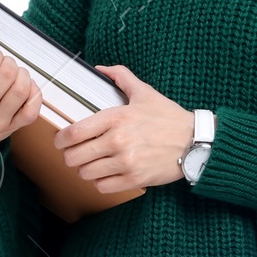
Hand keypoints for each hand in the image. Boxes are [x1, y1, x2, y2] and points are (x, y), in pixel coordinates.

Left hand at [52, 63, 195, 193]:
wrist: (195, 142)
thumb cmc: (169, 118)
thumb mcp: (145, 92)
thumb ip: (120, 77)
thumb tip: (101, 68)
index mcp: (116, 117)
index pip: (73, 133)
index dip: (60, 140)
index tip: (61, 142)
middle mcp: (118, 140)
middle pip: (74, 156)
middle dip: (71, 157)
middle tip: (76, 156)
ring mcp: (126, 162)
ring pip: (86, 173)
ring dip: (86, 170)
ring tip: (92, 166)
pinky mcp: (135, 178)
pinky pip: (102, 187)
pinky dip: (101, 183)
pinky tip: (107, 175)